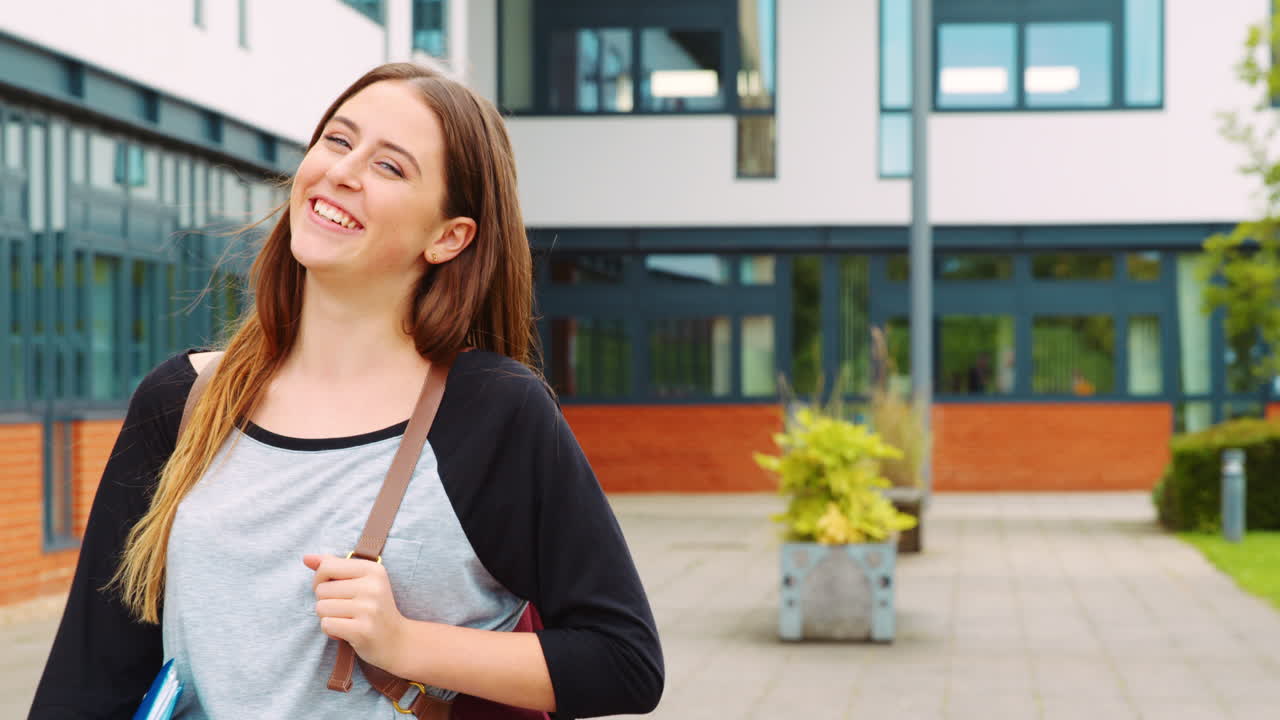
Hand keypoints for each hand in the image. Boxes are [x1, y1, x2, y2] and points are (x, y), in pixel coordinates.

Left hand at [303, 553, 406, 670]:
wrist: (397, 641)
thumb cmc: (373, 608)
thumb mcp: (360, 581)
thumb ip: (334, 566)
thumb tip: (306, 558)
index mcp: (373, 570)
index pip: (327, 566)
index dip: (320, 580)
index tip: (332, 589)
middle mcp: (373, 587)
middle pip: (321, 589)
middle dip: (326, 602)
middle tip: (346, 610)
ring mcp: (369, 609)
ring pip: (321, 608)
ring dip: (328, 617)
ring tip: (347, 621)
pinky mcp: (362, 630)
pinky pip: (326, 625)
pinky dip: (331, 631)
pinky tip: (347, 632)